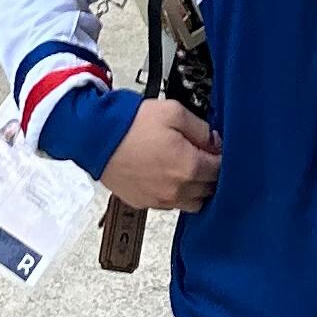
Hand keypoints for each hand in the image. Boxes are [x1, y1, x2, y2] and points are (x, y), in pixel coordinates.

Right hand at [99, 97, 219, 210]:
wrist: (95, 137)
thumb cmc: (129, 124)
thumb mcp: (173, 111)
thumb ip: (201, 128)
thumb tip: (214, 141)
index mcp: (188, 167)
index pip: (221, 170)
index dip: (220, 156)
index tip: (215, 148)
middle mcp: (177, 189)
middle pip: (210, 189)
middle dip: (210, 173)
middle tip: (202, 156)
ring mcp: (160, 199)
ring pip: (193, 202)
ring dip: (195, 188)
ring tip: (186, 169)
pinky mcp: (144, 203)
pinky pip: (171, 204)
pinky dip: (175, 194)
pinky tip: (167, 177)